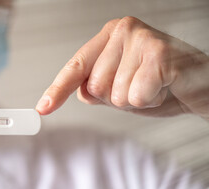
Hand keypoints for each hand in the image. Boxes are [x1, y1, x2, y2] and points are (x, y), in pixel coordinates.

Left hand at [36, 17, 208, 118]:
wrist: (200, 84)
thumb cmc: (158, 84)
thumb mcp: (118, 87)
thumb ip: (94, 88)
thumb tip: (79, 93)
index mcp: (107, 36)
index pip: (74, 67)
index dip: (57, 90)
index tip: (42, 109)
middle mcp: (121, 31)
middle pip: (94, 87)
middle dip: (116, 98)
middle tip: (140, 87)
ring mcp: (140, 39)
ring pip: (115, 94)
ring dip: (134, 100)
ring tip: (153, 86)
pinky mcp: (159, 53)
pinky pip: (136, 96)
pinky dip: (149, 101)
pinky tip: (163, 87)